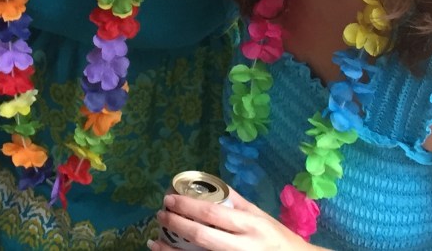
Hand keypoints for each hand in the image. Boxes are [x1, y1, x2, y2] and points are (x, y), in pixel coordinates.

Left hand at [147, 187, 313, 250]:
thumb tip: (208, 186)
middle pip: (202, 236)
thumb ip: (236, 202)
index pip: (213, 213)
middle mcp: (243, 245)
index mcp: (250, 225)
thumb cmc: (277, 238)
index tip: (168, 198)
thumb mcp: (260, 216)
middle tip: (160, 215)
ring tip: (154, 240)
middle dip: (176, 224)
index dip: (187, 205)